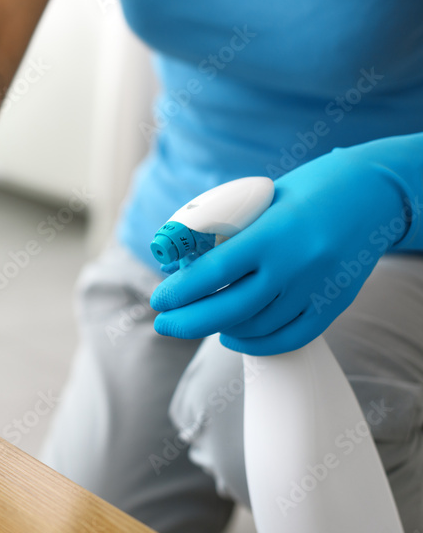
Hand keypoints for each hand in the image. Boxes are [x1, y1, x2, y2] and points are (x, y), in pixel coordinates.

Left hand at [150, 136, 420, 354]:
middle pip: (230, 310)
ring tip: (198, 321)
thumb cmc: (309, 189)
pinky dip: (256, 343)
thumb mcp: (263, 200)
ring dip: (219, 329)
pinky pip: (289, 337)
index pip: (214, 272)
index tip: (158, 300)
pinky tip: (233, 336)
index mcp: (272, 233)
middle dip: (188, 322)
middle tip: (164, 323)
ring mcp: (317, 289)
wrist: (374, 193)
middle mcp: (295, 265)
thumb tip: (184, 259)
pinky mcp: (334, 304)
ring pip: (257, 327)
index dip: (180, 292)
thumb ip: (229, 230)